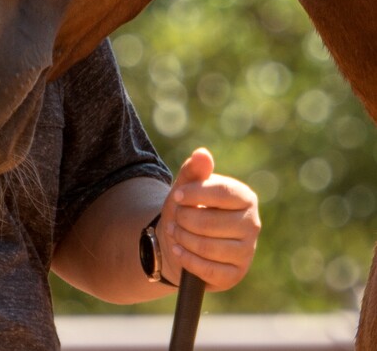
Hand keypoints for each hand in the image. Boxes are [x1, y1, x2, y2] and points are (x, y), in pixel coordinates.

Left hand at [157, 147, 259, 290]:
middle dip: (185, 219)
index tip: (177, 196)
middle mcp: (252, 224)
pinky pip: (208, 270)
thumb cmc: (188, 207)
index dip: (196, 194)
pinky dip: (187, 259)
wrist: (183, 239)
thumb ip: (194, 170)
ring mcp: (247, 252)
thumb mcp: (187, 186)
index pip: (222, 193)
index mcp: (245, 197)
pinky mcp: (236, 274)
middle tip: (175, 217)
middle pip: (211, 223)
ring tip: (175, 231)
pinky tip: (178, 250)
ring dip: (183, 239)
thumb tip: (202, 154)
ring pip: (208, 247)